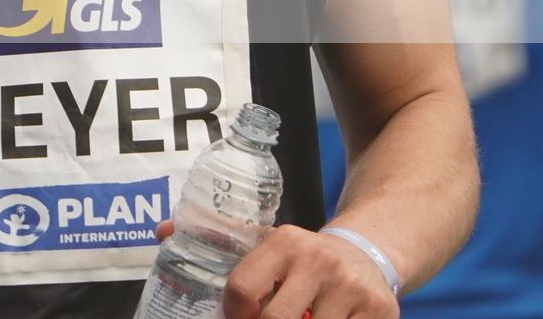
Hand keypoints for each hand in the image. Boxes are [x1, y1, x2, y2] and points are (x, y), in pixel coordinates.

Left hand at [152, 221, 397, 317]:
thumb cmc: (303, 261)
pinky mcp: (380, 313)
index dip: (232, 317)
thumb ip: (219, 241)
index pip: (241, 289)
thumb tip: (161, 232)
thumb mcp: (268, 245)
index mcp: (285, 241)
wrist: (368, 254)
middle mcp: (320, 260)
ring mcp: (353, 289)